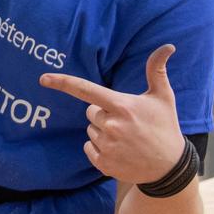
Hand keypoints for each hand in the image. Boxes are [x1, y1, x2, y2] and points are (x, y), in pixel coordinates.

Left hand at [39, 44, 183, 184]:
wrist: (170, 168)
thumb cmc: (165, 127)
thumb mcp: (163, 98)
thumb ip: (156, 70)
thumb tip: (168, 46)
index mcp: (122, 106)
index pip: (85, 90)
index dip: (62, 82)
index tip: (43, 78)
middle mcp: (111, 125)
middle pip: (90, 111)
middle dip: (103, 114)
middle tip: (126, 123)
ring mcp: (107, 146)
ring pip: (90, 130)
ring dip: (103, 132)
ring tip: (126, 139)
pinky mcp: (103, 163)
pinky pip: (88, 148)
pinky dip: (99, 149)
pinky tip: (120, 151)